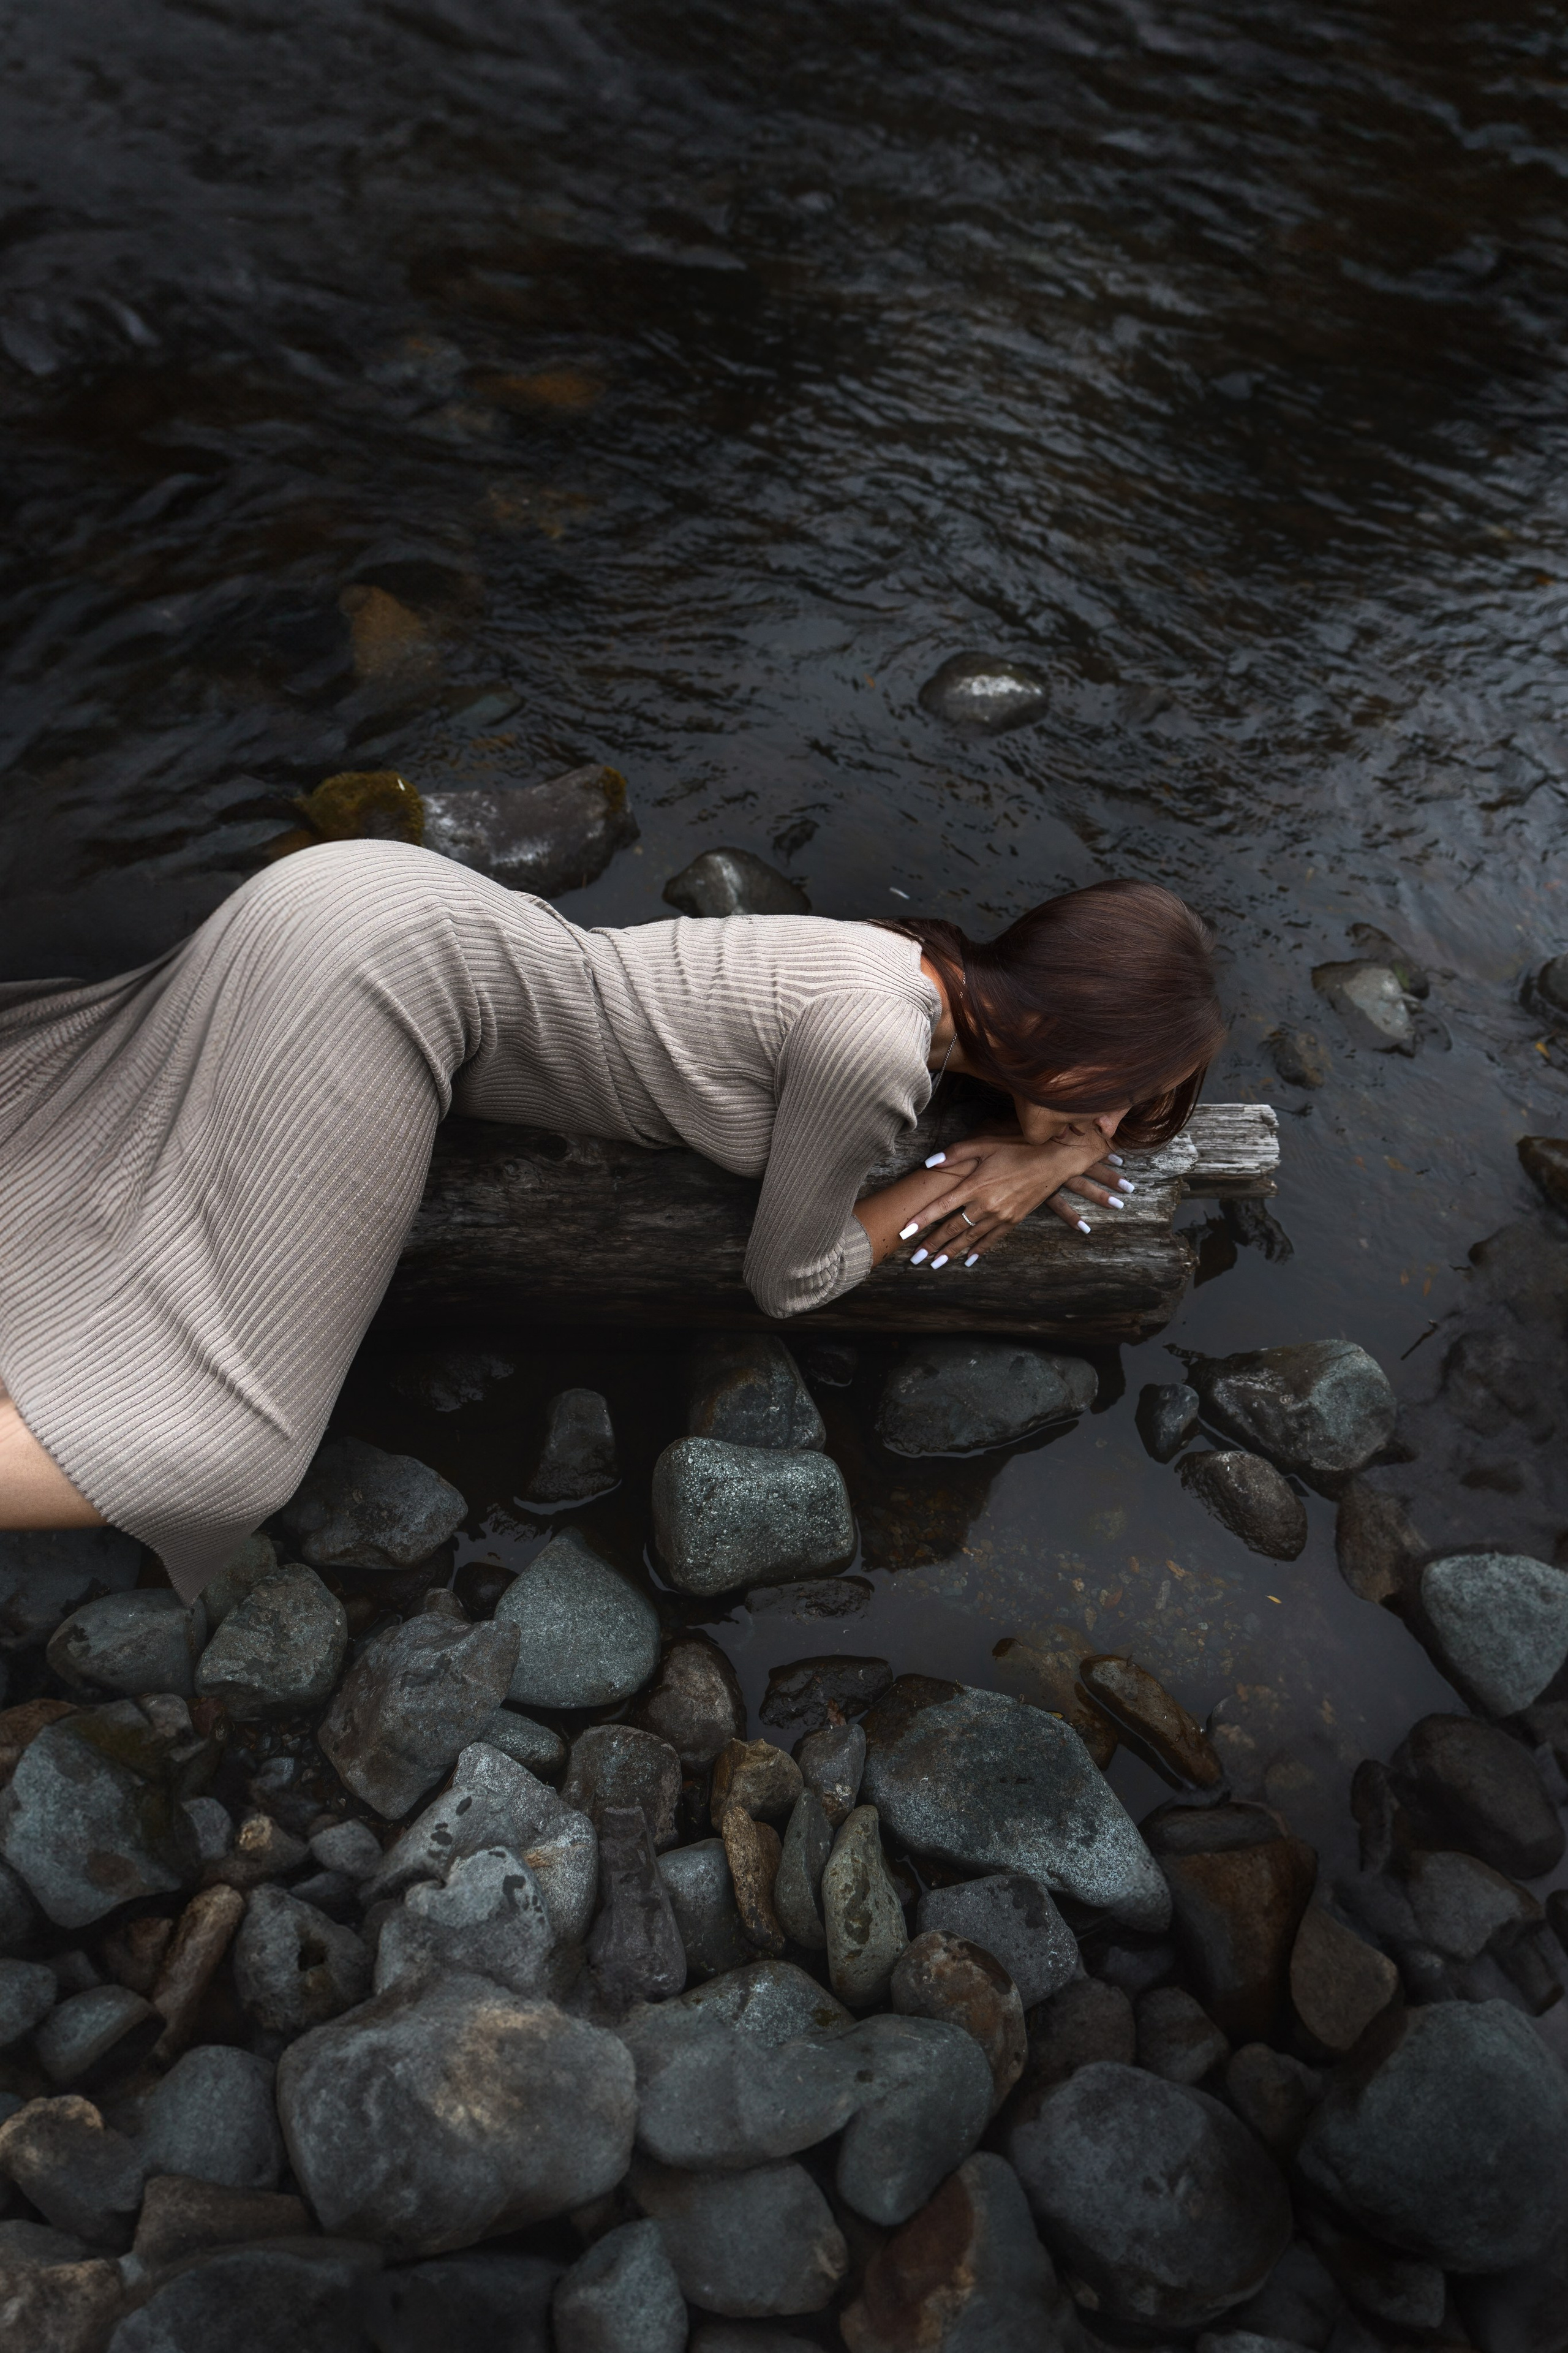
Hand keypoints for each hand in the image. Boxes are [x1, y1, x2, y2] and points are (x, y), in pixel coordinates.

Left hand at [901, 1130, 1133, 1265]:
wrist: (1055, 1159)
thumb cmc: (1018, 1146)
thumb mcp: (985, 1142)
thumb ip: (955, 1153)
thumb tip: (929, 1163)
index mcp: (975, 1186)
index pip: (941, 1207)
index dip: (920, 1221)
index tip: (904, 1233)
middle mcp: (986, 1205)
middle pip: (953, 1230)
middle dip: (932, 1245)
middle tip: (914, 1258)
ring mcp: (1001, 1216)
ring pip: (970, 1239)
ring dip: (951, 1253)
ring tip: (934, 1265)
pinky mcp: (1013, 1220)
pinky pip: (992, 1240)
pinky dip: (978, 1251)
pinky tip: (968, 1260)